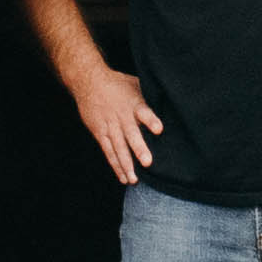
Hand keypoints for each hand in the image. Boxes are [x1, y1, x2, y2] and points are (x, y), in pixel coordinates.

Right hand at [64, 61, 163, 186]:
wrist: (89, 82)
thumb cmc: (118, 84)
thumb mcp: (135, 85)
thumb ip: (150, 97)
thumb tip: (172, 102)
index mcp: (134, 103)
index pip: (143, 112)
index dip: (151, 120)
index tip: (159, 129)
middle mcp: (122, 117)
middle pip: (130, 134)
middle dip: (139, 149)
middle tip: (147, 162)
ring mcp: (110, 126)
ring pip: (118, 147)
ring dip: (126, 164)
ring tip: (134, 179)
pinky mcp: (100, 133)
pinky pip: (108, 152)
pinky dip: (115, 165)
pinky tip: (123, 177)